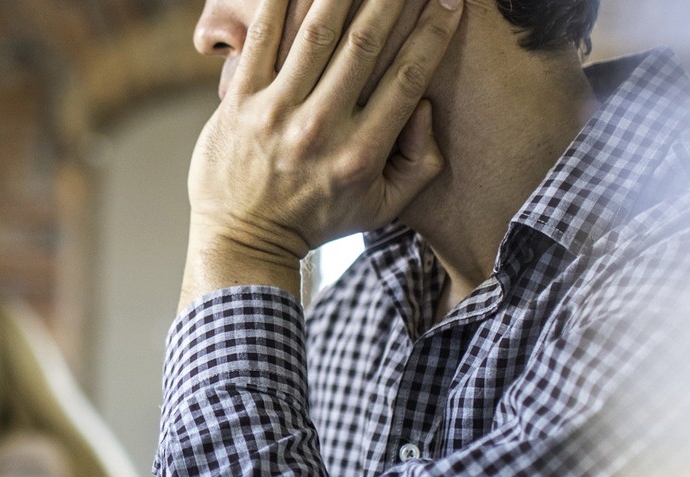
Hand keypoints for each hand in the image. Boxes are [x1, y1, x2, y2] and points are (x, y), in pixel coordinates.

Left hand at [183, 0, 458, 306]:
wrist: (243, 240)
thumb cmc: (319, 220)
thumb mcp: (383, 208)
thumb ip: (419, 162)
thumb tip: (426, 106)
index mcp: (362, 153)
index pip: (407, 77)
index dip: (433, 32)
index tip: (451, 0)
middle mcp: (321, 128)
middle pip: (365, 44)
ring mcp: (276, 112)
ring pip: (316, 33)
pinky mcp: (238, 101)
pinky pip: (262, 39)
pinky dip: (280, 2)